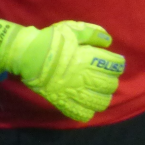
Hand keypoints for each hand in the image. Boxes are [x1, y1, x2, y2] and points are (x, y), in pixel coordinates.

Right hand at [0, 18, 124, 121]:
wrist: (27, 55)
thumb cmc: (50, 40)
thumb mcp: (72, 30)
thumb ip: (92, 33)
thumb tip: (108, 41)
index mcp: (86, 58)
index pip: (113, 65)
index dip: (118, 63)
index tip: (115, 62)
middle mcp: (82, 77)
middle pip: (109, 85)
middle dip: (112, 80)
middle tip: (107, 76)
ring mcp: (72, 92)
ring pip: (99, 102)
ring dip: (104, 97)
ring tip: (100, 91)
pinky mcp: (62, 102)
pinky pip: (82, 114)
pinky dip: (89, 111)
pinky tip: (88, 104)